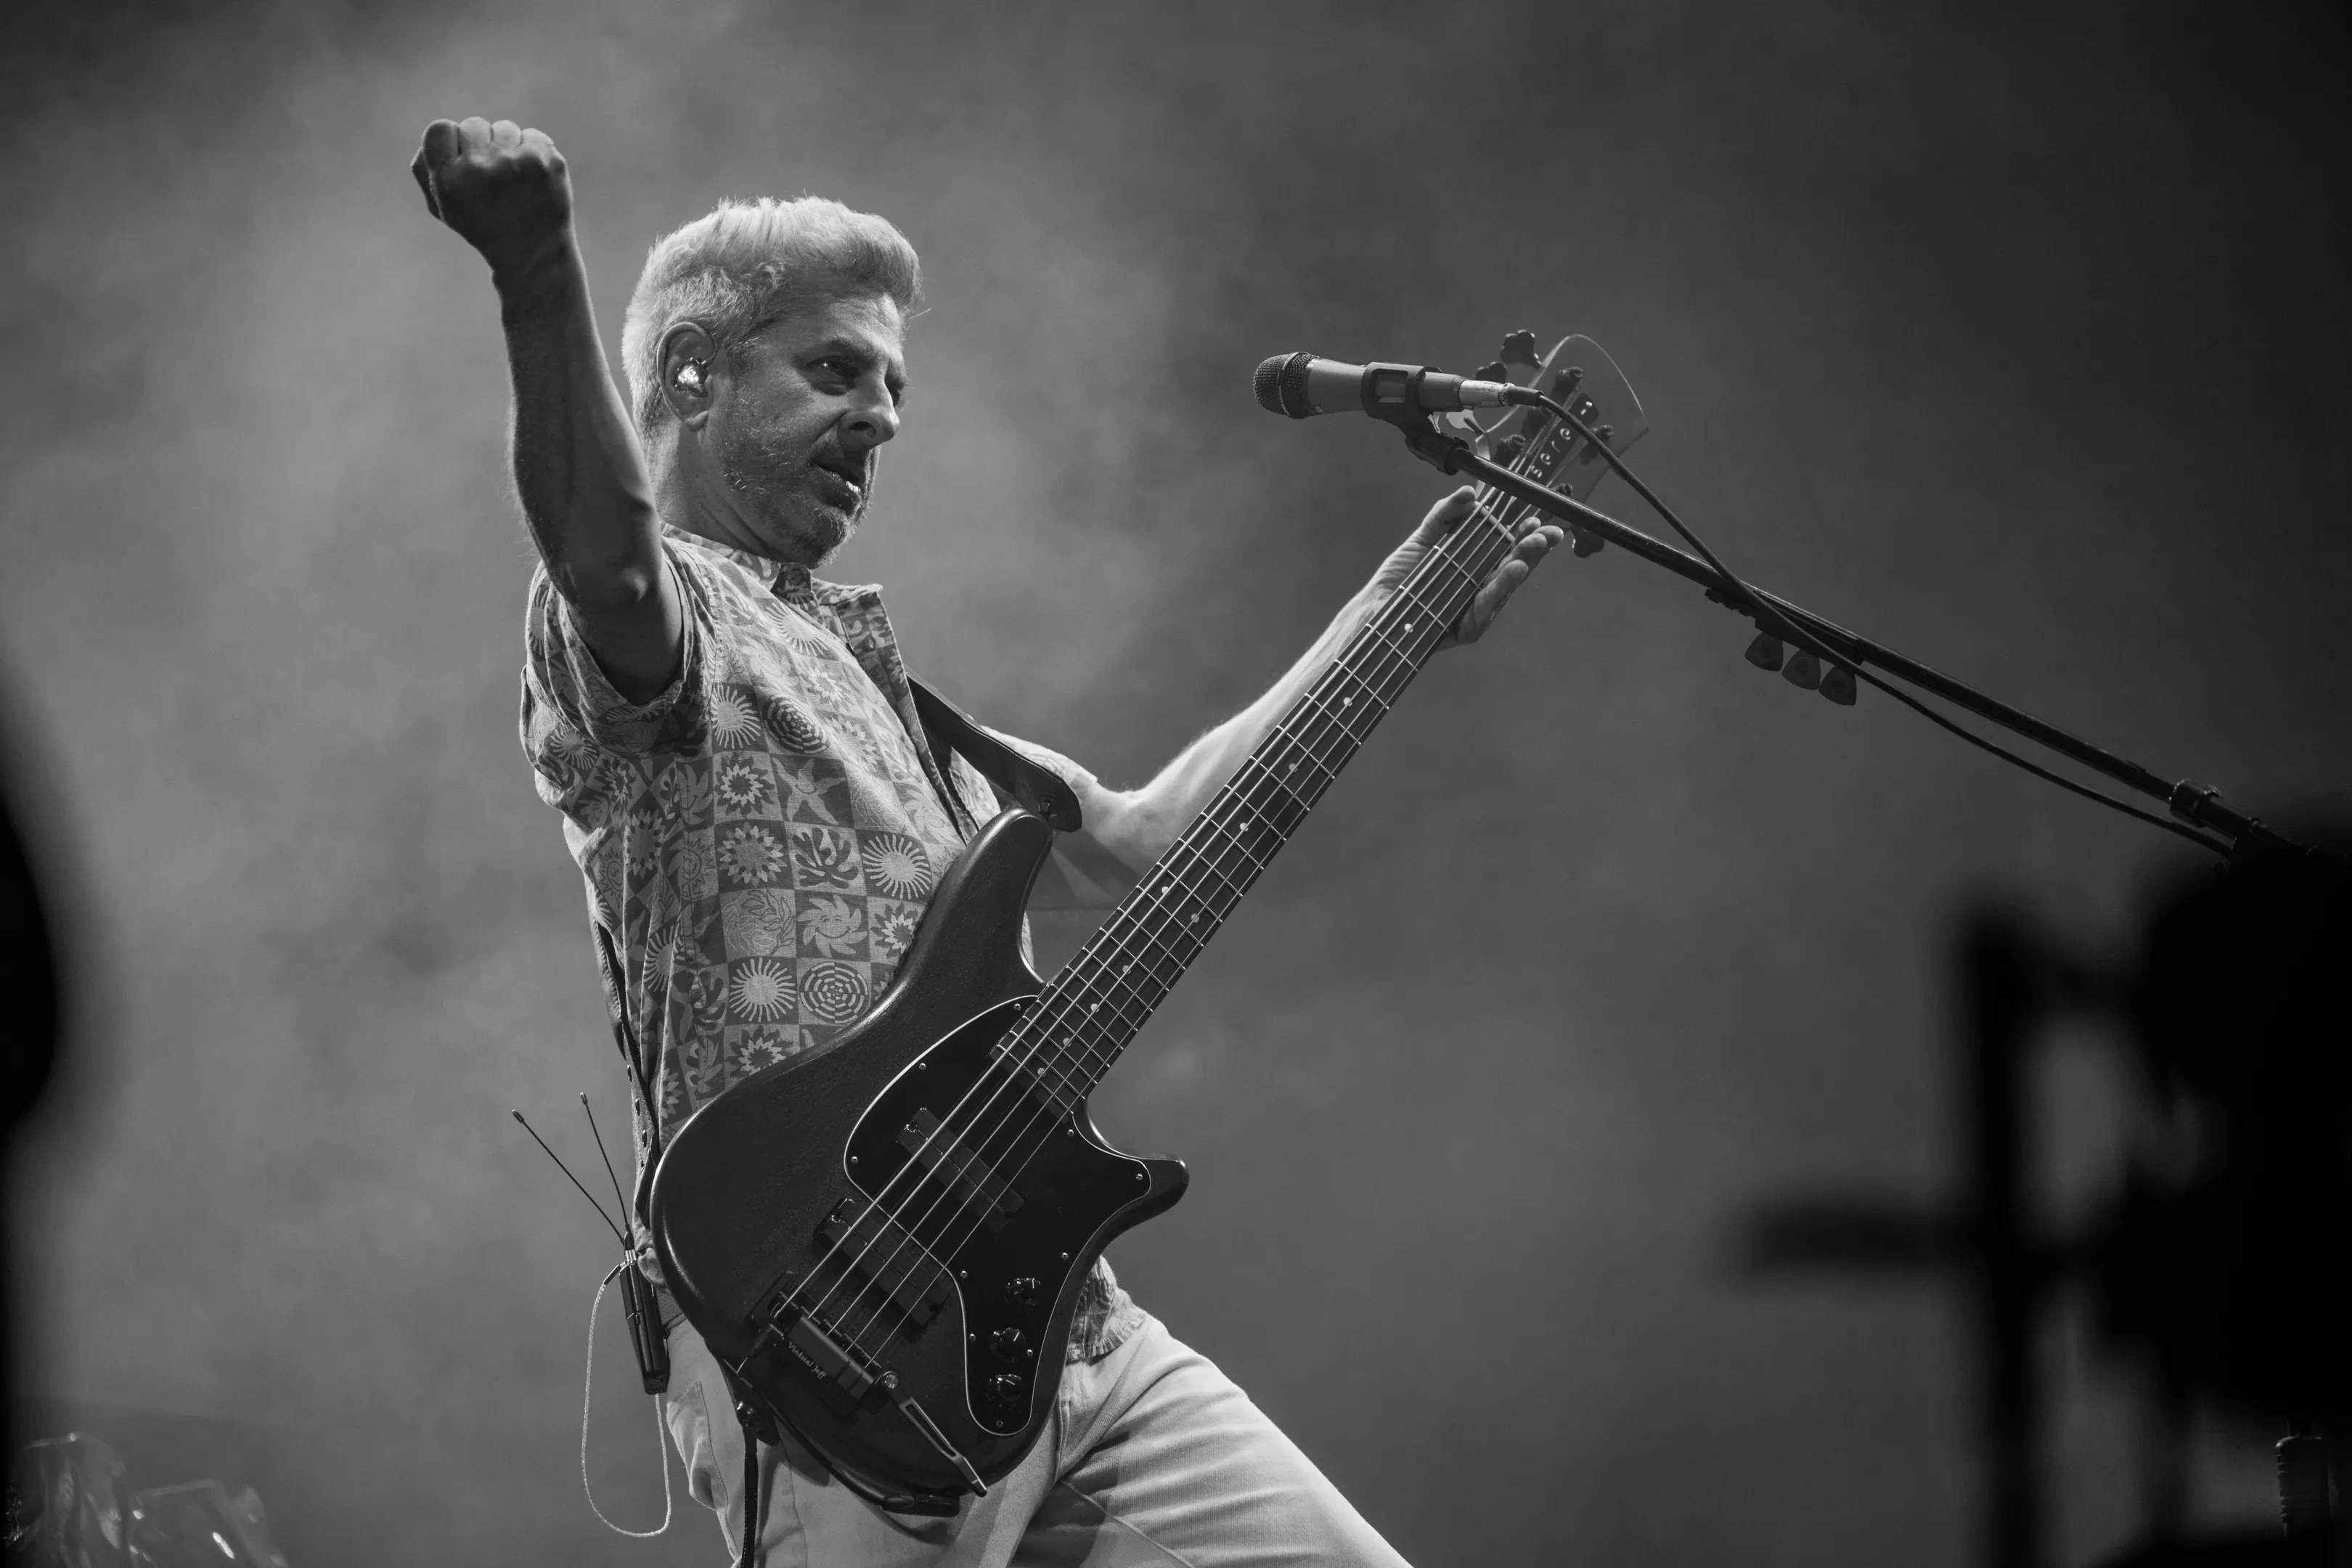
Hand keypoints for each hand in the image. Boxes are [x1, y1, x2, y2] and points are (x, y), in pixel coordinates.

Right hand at [410, 117, 574, 281]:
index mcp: (450, 180)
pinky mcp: (546, 162)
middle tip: (491, 178)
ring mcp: (516, 164)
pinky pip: (532, 136)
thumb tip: (438, 133)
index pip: (440, 128)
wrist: (533, 254)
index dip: (451, 143)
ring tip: (513, 180)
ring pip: (504, 128)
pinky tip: (533, 180)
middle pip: (473, 124)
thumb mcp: (443, 207)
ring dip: (507, 148)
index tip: (462, 162)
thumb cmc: (483, 226)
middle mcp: (481, 169)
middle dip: (480, 146)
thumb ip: (426, 168)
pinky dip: (533, 153)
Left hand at [1364, 486, 1564, 649]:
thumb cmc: (1400, 577)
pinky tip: (1514, 570)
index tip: (1536, 519)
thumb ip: (1446, 513)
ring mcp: (1475, 610)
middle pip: (1514, 567)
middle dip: (1533, 549)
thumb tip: (1468, 494)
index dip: (1524, 535)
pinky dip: (1500, 588)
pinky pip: (1486, 608)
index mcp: (1475, 567)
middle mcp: (1480, 588)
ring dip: (1523, 565)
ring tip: (1535, 546)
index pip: (1507, 549)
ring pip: (1505, 587)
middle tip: (1547, 532)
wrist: (1374, 607)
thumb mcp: (1425, 537)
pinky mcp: (1466, 629)